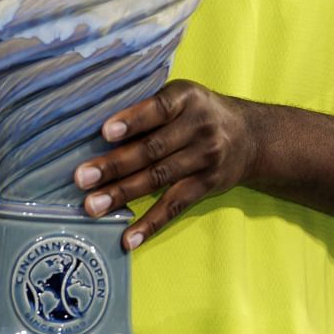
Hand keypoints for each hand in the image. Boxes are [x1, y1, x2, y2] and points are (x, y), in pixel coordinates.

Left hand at [74, 79, 261, 249]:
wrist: (251, 137)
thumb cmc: (198, 111)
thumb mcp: (181, 96)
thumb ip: (148, 105)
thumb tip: (95, 127)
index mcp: (186, 98)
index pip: (157, 109)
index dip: (132, 120)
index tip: (105, 132)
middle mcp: (198, 128)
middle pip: (152, 149)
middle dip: (114, 165)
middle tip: (82, 177)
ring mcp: (204, 159)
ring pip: (158, 179)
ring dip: (123, 194)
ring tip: (93, 206)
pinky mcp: (206, 186)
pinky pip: (175, 206)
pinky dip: (150, 223)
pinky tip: (129, 238)